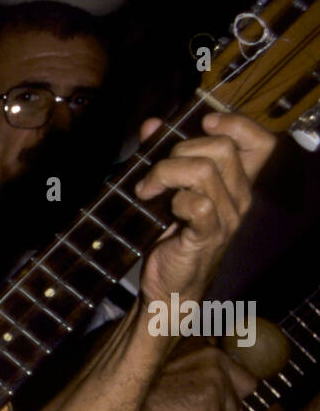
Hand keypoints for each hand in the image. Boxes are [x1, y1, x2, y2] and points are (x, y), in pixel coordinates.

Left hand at [135, 112, 275, 309]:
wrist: (167, 287)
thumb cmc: (171, 238)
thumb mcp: (169, 191)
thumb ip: (163, 155)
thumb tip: (152, 126)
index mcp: (236, 183)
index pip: (262, 143)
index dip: (237, 124)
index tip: (205, 123)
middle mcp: (239, 197)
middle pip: (222, 148)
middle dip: (181, 149)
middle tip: (157, 171)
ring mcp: (226, 217)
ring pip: (205, 172)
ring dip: (166, 173)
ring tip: (147, 190)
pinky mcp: (208, 236)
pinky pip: (198, 204)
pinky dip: (176, 200)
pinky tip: (163, 209)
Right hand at [137, 343, 257, 410]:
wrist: (122, 397)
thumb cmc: (138, 381)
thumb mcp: (166, 355)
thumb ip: (191, 354)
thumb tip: (207, 354)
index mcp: (204, 341)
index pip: (235, 364)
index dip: (226, 381)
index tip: (207, 389)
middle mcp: (214, 353)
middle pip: (248, 385)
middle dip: (230, 399)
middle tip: (201, 404)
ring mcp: (214, 375)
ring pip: (234, 409)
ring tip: (183, 408)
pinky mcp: (209, 398)